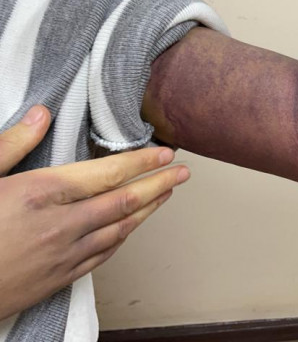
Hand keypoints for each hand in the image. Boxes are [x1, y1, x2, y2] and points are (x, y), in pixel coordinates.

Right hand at [0, 105, 189, 319]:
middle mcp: (62, 225)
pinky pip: (105, 253)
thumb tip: (41, 115)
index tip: (164, 153)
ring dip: (149, 209)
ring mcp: (64, 255)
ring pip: (121, 229)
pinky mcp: (61, 278)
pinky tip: (133, 227)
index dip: (142, 162)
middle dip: (159, 183)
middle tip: (183, 171)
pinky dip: (125, 236)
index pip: (108, 173)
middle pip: (124, 201)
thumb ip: (12, 146)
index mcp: (40, 194)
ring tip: (167, 193)